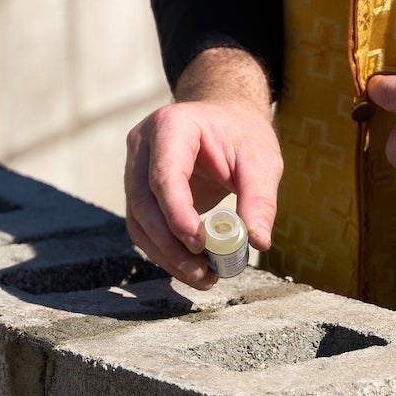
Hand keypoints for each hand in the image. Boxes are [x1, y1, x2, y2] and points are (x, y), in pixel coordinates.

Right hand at [124, 48, 279, 288]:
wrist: (225, 119)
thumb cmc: (242, 134)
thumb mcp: (262, 160)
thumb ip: (260, 199)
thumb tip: (257, 241)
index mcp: (172, 126)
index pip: (164, 175)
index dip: (177, 213)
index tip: (199, 244)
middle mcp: (143, 145)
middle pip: (144, 203)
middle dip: (171, 244)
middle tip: (204, 272)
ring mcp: (134, 167)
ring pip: (138, 221)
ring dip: (166, 255)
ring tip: (203, 277)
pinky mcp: (137, 190)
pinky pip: (143, 227)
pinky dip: (164, 251)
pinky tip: (191, 267)